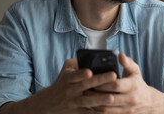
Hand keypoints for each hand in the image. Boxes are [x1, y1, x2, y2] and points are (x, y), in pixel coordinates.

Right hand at [0, 58, 116, 113]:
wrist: (49, 102)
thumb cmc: (62, 81)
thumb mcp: (66, 69)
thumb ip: (76, 62)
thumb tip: (90, 56)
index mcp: (68, 78)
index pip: (74, 75)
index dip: (81, 74)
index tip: (90, 72)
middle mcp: (70, 90)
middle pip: (85, 86)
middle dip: (100, 81)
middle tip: (113, 76)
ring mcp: (73, 102)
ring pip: (87, 101)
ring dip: (99, 100)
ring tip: (111, 97)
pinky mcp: (76, 112)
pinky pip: (87, 113)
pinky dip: (96, 113)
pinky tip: (106, 111)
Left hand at [87, 53, 161, 113]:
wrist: (148, 102)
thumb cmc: (138, 83)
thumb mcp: (135, 71)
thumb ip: (127, 62)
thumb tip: (120, 55)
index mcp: (133, 86)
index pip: (116, 85)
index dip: (104, 83)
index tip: (93, 80)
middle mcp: (131, 99)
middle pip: (109, 98)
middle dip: (95, 94)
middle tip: (84, 89)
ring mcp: (127, 110)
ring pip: (107, 110)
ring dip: (95, 104)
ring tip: (85, 97)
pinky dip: (98, 112)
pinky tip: (91, 106)